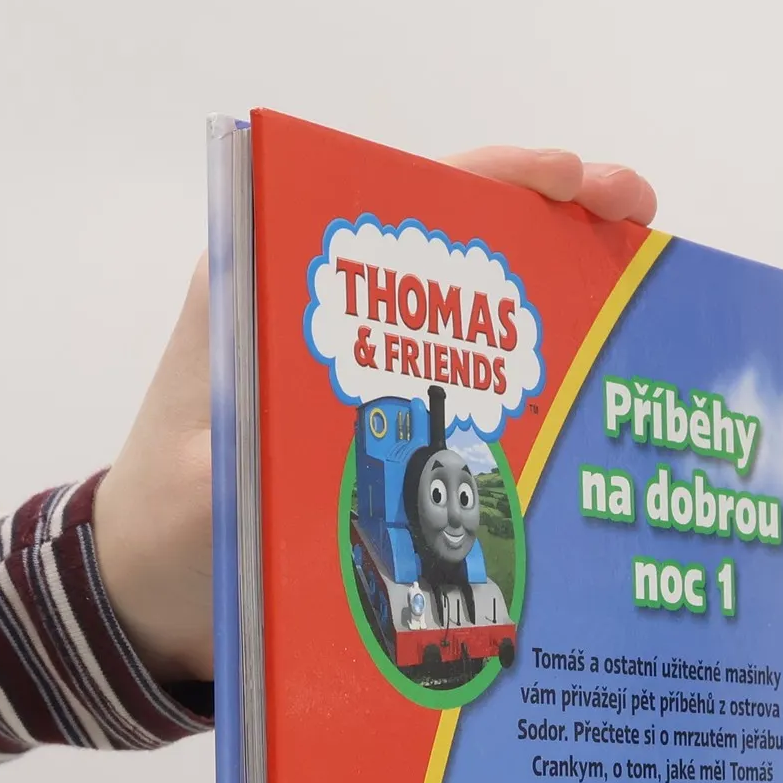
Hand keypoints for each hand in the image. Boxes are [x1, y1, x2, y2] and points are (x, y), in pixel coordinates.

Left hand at [93, 146, 657, 683]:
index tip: (572, 182)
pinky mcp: (371, 422)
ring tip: (638, 301)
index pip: (396, 203)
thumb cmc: (164, 538)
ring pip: (466, 310)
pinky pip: (461, 382)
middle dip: (550, 220)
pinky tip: (585, 398)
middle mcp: (318, 313)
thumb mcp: (209, 501)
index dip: (494, 181)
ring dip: (551, 299)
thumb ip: (268, 462)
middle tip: (639, 222)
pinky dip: (526, 377)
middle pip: (449, 242)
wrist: (143, 600)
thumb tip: (357, 440)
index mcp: (270, 290)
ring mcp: (351, 367)